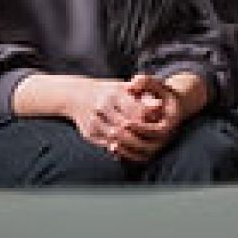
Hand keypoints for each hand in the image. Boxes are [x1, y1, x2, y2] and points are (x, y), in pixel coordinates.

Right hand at [64, 75, 180, 161]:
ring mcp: (93, 121)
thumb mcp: (125, 88)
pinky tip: (127, 148)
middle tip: (151, 138)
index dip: (147, 119)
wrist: (78, 95)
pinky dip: (117, 148)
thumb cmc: (109, 91)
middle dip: (139, 133)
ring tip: (141, 144)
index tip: (156, 123)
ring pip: (115, 137)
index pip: (135, 111)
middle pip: (126, 126)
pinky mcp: (88, 133)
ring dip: (129, 143)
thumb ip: (142, 96)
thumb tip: (159, 105)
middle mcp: (102, 107)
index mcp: (114, 93)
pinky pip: (105, 144)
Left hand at [114, 73, 185, 160]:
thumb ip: (146, 82)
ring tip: (111, 140)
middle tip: (113, 131)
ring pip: (141, 156)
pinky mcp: (149, 153)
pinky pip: (137, 160)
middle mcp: (166, 139)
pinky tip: (111, 147)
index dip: (140, 128)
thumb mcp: (158, 85)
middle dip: (129, 140)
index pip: (156, 131)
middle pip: (147, 147)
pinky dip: (124, 156)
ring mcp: (158, 148)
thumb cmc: (162, 94)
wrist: (171, 108)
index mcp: (170, 123)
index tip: (125, 121)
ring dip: (125, 150)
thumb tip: (131, 84)